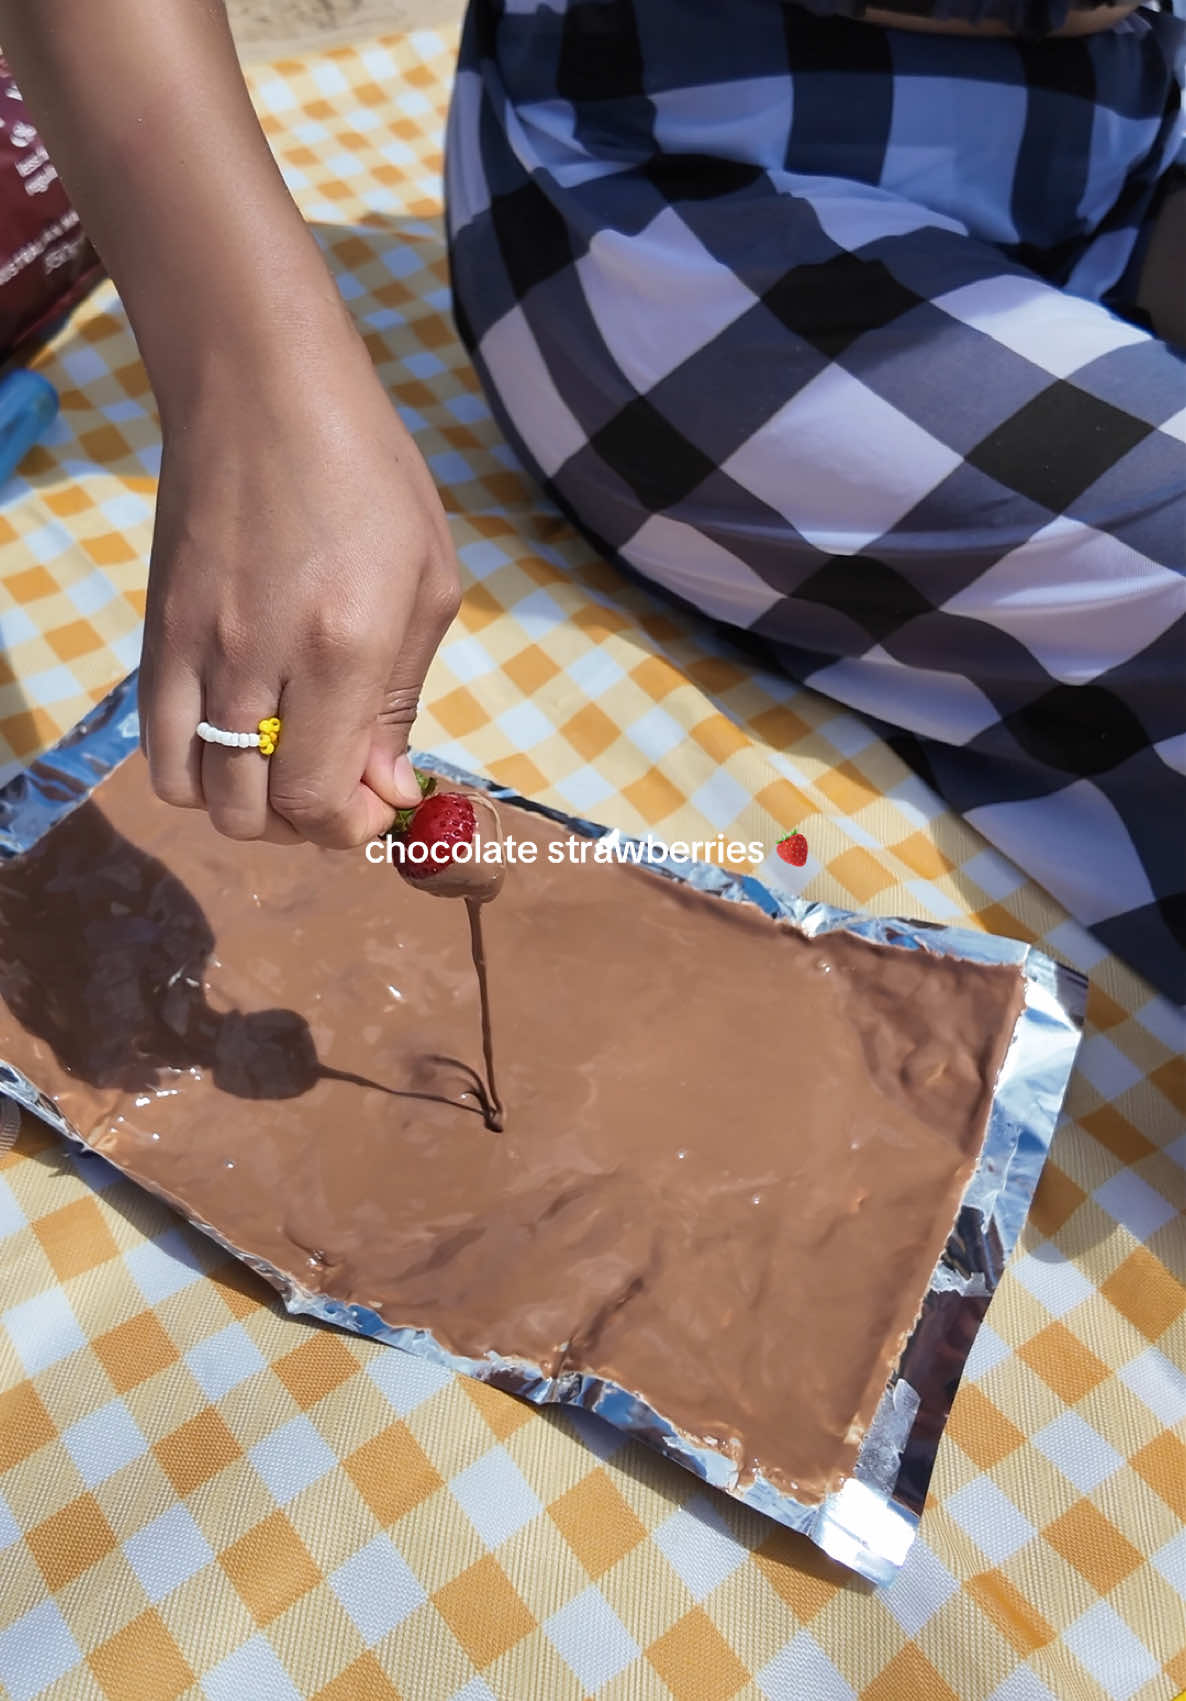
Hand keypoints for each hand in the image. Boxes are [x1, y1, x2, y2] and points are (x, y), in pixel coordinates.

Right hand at [138, 339, 459, 845]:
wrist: (261, 388)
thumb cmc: (370, 475)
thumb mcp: (427, 583)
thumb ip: (403, 700)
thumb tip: (386, 790)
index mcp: (342, 649)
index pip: (316, 798)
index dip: (347, 828)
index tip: (374, 804)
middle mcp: (257, 661)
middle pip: (252, 813)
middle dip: (303, 826)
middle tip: (336, 785)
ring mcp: (193, 650)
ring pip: (193, 792)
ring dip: (245, 806)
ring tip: (284, 767)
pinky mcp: (155, 634)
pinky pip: (154, 744)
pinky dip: (195, 769)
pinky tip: (236, 738)